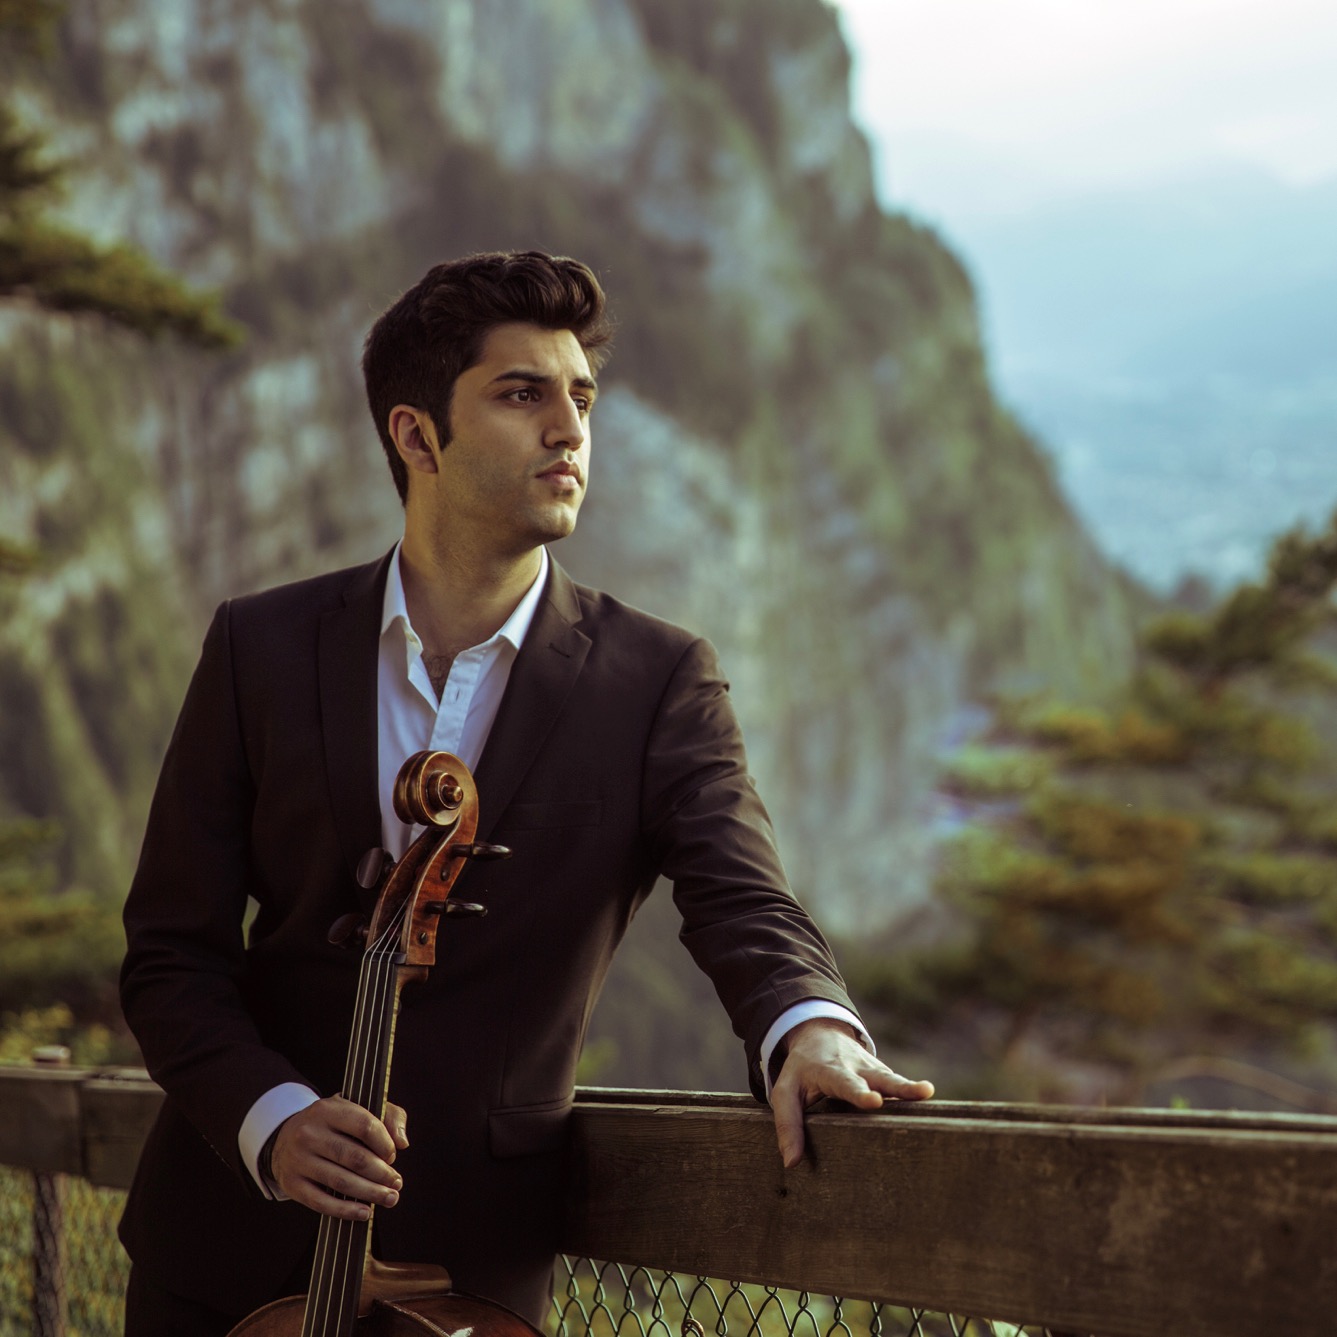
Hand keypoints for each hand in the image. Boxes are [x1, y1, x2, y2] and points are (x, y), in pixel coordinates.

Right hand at [269, 1095, 409, 1219]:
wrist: (285, 1138)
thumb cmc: (332, 1124)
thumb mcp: (356, 1107)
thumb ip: (388, 1116)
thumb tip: (402, 1142)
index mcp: (328, 1109)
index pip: (364, 1126)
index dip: (384, 1143)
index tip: (393, 1155)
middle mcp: (310, 1133)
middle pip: (354, 1157)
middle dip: (382, 1173)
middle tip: (397, 1183)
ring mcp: (298, 1160)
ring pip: (340, 1181)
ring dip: (370, 1193)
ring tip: (390, 1198)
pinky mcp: (292, 1184)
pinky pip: (321, 1202)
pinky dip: (346, 1210)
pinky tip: (365, 1213)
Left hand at [771, 1018, 932, 1168]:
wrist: (820, 1034)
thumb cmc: (801, 1070)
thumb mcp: (785, 1092)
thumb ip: (788, 1125)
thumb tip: (792, 1163)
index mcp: (831, 1071)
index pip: (846, 1082)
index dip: (860, 1092)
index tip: (874, 1101)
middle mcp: (856, 1067)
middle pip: (880, 1077)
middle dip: (898, 1086)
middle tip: (921, 1091)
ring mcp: (873, 1069)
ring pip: (894, 1079)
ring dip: (911, 1087)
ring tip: (928, 1092)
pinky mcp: (884, 1075)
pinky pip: (898, 1086)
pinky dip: (912, 1094)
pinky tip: (927, 1106)